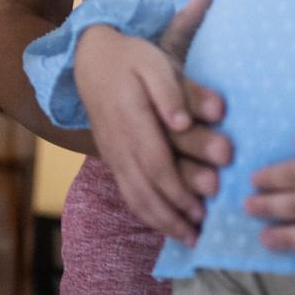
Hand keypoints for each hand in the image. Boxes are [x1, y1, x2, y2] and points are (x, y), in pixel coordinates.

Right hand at [75, 0, 230, 242]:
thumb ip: (172, 90)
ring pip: (133, 195)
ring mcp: (112, 153)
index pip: (155, 162)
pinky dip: (146, 212)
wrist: (90, 58)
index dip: (179, 189)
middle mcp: (118, 143)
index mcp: (131, 118)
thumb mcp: (154, 61)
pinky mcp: (112, 157)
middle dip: (172, 215)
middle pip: (144, 189)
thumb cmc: (131, 58)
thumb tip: (182, 122)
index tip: (203, 207)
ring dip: (160, 220)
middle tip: (199, 233)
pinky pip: (127, 191)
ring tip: (187, 237)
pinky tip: (165, 222)